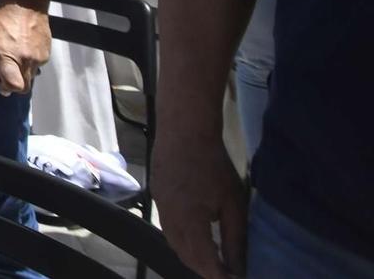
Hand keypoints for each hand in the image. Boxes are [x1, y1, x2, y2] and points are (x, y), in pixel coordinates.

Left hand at [0, 0, 50, 94]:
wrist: (26, 2)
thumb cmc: (4, 19)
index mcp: (9, 56)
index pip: (13, 86)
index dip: (6, 88)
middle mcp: (27, 60)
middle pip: (24, 86)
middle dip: (14, 84)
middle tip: (5, 74)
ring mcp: (40, 57)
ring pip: (31, 75)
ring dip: (22, 71)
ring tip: (15, 53)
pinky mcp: (48, 52)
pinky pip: (38, 65)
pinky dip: (30, 62)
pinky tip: (24, 47)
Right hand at [153, 131, 248, 278]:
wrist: (184, 130)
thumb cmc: (214, 164)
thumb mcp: (233, 203)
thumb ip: (234, 238)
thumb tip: (238, 267)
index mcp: (190, 221)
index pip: (204, 262)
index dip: (218, 276)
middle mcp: (170, 218)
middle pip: (185, 256)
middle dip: (204, 269)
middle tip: (225, 272)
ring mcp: (159, 207)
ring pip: (173, 243)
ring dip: (192, 256)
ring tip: (213, 258)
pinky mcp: (156, 196)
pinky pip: (168, 228)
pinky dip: (183, 239)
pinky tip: (197, 235)